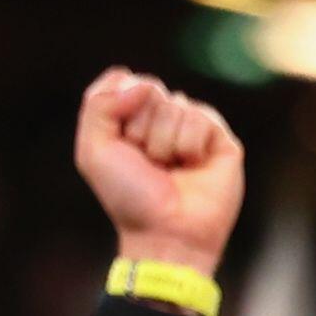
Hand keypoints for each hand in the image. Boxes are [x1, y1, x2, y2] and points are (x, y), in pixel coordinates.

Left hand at [75, 69, 243, 276]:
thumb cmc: (129, 196)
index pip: (127, 82)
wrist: (165, 233)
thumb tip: (147, 85)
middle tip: (149, 162)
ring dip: (165, 142)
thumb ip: (99, 103)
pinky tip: (193, 166)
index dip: (120, 111)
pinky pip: (201, 117)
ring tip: (171, 168)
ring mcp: (195, 129)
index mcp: (134, 117)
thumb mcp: (94, 148)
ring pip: (176, 105)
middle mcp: (165, 119)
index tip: (123, 146)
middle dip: (142, 128)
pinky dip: (189, 145)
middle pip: (151, 90)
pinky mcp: (221, 141)